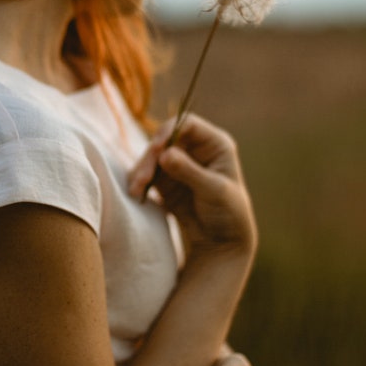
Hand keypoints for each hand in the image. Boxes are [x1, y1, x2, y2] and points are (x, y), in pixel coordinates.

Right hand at [127, 114, 256, 256]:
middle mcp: (195, 149)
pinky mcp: (166, 180)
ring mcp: (179, 163)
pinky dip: (139, 181)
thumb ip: (189, 171)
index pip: (188, 125)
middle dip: (151, 157)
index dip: (169, 131)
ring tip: (136, 190)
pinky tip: (136, 193)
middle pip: (164, 140)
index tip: (156, 148)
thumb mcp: (213, 191)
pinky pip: (147, 173)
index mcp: (215, 144)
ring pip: (152, 157)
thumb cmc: (229, 212)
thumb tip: (165, 153)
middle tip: (143, 178)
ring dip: (141, 170)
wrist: (223, 241)